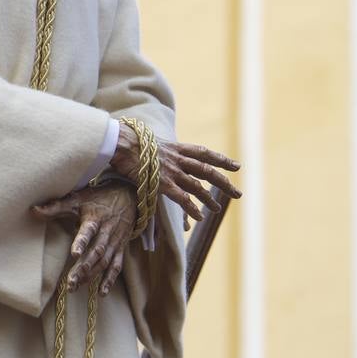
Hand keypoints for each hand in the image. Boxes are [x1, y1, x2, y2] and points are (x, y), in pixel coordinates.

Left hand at [31, 180, 135, 294]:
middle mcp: (106, 232)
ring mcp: (114, 243)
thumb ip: (56, 206)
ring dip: (92, 276)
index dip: (82, 241)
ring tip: (76, 286)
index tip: (74, 254)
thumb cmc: (98, 199)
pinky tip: (102, 293)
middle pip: (96, 252)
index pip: (88, 231)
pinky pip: (117, 267)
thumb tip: (33, 210)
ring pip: (104, 262)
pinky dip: (110, 280)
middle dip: (84, 268)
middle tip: (70, 282)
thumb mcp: (78, 198)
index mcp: (95, 219)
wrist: (128, 198)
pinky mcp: (120, 249)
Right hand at [108, 123, 240, 223]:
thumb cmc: (128, 140)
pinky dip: (192, 208)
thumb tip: (158, 152)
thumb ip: (159, 149)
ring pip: (197, 186)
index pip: (204, 153)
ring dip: (209, 199)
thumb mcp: (150, 141)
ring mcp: (171, 171)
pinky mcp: (162, 183)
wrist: (119, 142)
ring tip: (217, 210)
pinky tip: (199, 217)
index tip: (236, 166)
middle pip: (207, 171)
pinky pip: (182, 198)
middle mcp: (178, 159)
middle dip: (224, 183)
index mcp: (176, 147)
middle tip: (237, 193)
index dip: (221, 159)